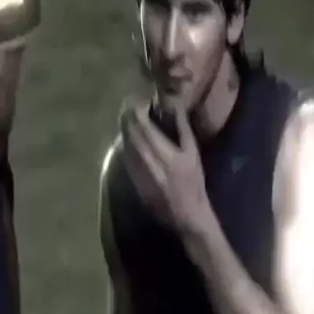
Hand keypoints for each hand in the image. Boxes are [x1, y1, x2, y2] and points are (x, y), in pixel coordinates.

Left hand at [120, 100, 211, 234]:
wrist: (182, 213)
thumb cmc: (191, 181)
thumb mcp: (191, 151)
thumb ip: (181, 126)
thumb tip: (173, 103)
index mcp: (154, 146)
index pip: (136, 117)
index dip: (138, 104)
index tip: (148, 100)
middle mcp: (137, 154)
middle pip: (125, 124)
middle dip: (131, 111)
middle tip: (143, 106)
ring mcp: (130, 164)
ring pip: (122, 135)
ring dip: (129, 124)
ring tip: (141, 119)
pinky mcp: (128, 173)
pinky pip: (123, 148)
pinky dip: (128, 138)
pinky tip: (139, 138)